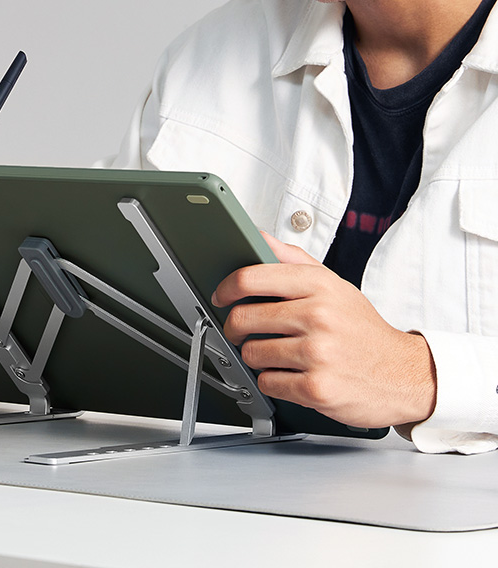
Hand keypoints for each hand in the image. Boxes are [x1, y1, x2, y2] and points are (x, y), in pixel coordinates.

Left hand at [211, 232, 436, 429]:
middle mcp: (317, 316)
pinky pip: (268, 383)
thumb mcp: (334, 284)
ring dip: (256, 357)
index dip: (226, 287)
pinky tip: (290, 375)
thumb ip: (293, 259)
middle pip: (244, 318)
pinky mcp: (316, 388)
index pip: (252, 277)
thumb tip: (259, 236)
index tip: (220, 295)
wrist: (404, 374)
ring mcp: (317, 353)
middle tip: (240, 331)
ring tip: (276, 355)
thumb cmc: (363, 329)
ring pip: (252, 353)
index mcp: (318, 286)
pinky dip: (272, 382)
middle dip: (235, 327)